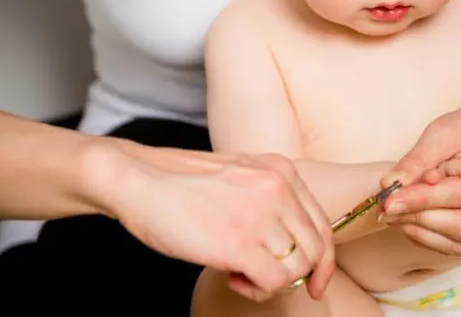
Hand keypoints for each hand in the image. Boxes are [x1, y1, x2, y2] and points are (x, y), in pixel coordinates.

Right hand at [90, 142, 334, 301]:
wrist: (138, 178)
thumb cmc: (183, 184)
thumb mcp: (241, 175)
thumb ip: (271, 199)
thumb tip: (291, 245)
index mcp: (282, 170)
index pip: (322, 225)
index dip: (322, 260)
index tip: (313, 282)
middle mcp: (279, 188)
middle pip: (315, 249)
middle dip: (298, 276)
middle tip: (265, 280)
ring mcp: (260, 214)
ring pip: (297, 268)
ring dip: (271, 281)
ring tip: (239, 271)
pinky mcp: (239, 242)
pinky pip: (275, 282)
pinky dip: (257, 289)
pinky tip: (233, 276)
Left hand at [379, 115, 460, 254]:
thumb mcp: (445, 131)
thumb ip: (419, 160)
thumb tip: (390, 185)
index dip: (422, 200)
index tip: (389, 201)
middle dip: (420, 218)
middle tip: (386, 210)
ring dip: (421, 231)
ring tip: (394, 215)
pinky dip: (431, 236)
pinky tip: (410, 221)